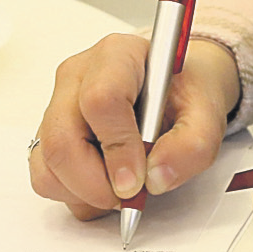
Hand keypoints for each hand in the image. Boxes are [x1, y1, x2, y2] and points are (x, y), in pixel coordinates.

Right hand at [29, 34, 241, 217]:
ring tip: (123, 185)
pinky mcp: (50, 133)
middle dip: (96, 184)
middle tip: (131, 196)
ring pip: (48, 164)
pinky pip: (45, 176)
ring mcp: (57, 104)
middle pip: (62, 139)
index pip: (101, 100)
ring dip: (85, 193)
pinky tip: (105, 182)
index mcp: (118, 55)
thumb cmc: (186, 93)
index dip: (117, 147)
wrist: (176, 89)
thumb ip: (193, 144)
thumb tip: (157, 177)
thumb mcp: (208, 113)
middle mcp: (77, 76)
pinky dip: (75, 194)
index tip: (137, 181)